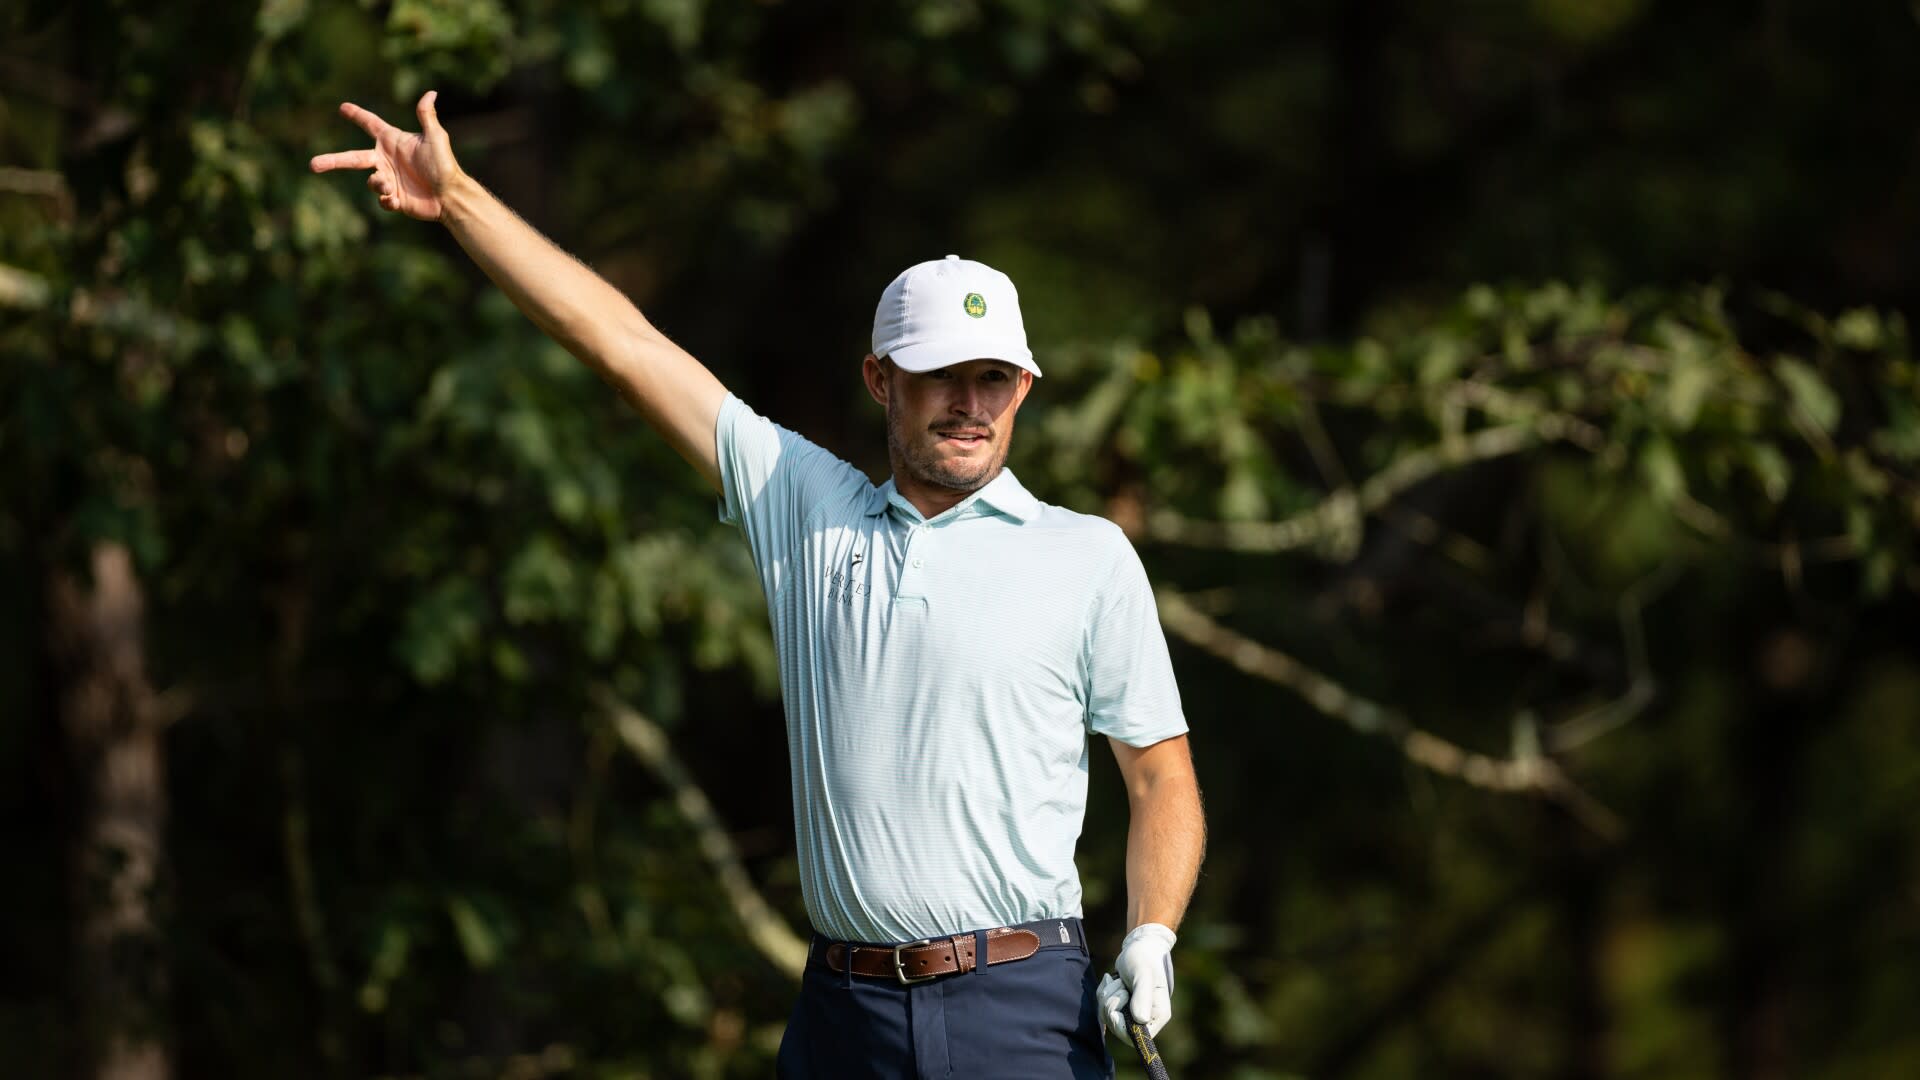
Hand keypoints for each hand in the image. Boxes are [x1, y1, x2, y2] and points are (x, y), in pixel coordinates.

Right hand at [310, 91, 459, 220]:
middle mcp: (387, 159)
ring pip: (370, 181)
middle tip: (313, 164)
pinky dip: (385, 200)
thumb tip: (431, 92)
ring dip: (377, 183)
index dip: (357, 115)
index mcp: (393, 141)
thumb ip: (426, 117)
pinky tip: (396, 200)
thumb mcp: (435, 138)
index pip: (370, 124)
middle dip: (332, 161)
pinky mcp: (393, 198)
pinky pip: (381, 199)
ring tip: (389, 185)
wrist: (450, 196)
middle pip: (352, 158)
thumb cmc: (445, 165)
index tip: (342, 107)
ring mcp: (389, 179)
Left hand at [1097, 922, 1176, 1040]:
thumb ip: (1142, 996)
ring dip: (1107, 996)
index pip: (1138, 1037)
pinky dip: (1103, 993)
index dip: (1121, 1027)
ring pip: (1108, 1017)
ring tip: (1118, 981)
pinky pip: (1102, 1008)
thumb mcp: (1143, 974)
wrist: (1139, 947)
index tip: (1115, 1011)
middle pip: (1119, 1028)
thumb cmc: (1145, 959)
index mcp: (1158, 1014)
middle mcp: (1147, 1018)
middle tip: (1120, 986)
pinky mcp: (1121, 1007)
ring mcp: (1133, 1013)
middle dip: (1112, 1005)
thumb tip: (1141, 1020)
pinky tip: (1111, 980)